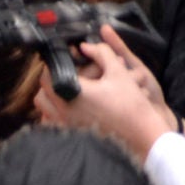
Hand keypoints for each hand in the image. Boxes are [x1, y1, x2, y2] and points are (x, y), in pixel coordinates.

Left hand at [34, 27, 171, 156]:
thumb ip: (101, 53)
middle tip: (64, 76)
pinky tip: (72, 110)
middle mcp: (65, 112)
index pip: (48, 76)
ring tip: (67, 92)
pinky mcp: (72, 138)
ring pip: (46, 111)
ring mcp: (68, 127)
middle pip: (42, 94)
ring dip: (52, 99)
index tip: (61, 62)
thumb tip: (86, 46)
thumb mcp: (119, 72)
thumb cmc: (131, 106)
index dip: (54, 65)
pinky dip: (57, 116)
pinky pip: (53, 125)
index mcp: (74, 93)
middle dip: (51, 82)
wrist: (142, 134)